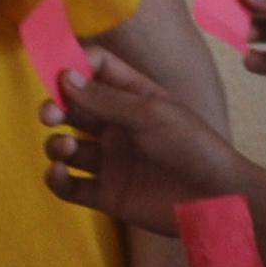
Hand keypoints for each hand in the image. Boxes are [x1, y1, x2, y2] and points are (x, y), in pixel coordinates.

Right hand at [40, 51, 257, 238]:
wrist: (216, 199)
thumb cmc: (191, 146)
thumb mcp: (150, 114)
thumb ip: (106, 99)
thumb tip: (65, 76)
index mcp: (133, 97)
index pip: (96, 70)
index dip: (74, 67)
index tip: (57, 74)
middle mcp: (118, 126)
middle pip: (74, 109)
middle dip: (56, 107)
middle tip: (49, 114)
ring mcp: (111, 161)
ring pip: (67, 147)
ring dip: (56, 145)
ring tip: (64, 148)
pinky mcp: (107, 194)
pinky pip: (72, 186)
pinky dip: (57, 179)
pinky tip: (58, 173)